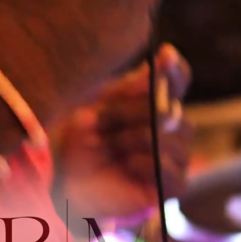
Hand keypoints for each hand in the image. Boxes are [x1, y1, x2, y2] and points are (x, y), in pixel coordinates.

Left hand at [53, 45, 192, 223]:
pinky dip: (150, 165)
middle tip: (100, 121)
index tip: (166, 54)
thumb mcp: (101, 105)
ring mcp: (171, 157)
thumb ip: (134, 86)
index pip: (178, 81)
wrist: (62, 178)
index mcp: (150, 102)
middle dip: (133, 114)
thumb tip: (168, 54)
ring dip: (135, 140)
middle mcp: (167, 128)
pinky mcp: (168, 187)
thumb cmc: (80, 138)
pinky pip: (176, 174)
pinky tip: (127, 164)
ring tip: (109, 145)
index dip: (176, 70)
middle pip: (171, 113)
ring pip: (173, 141)